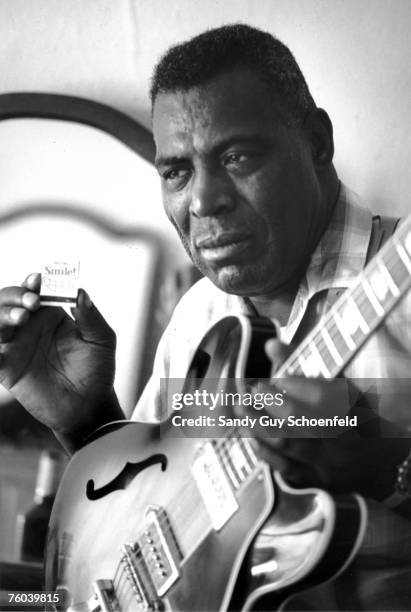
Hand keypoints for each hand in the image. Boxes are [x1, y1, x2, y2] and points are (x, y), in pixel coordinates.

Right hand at [0, 273, 121, 448]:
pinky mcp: (7, 369)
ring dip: (3, 314)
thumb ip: (91, 317)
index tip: (37, 280)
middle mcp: (30, 326)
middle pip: (9, 301)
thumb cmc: (97, 370)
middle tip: (31, 302)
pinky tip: (0, 348)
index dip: (32, 282)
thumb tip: (80, 292)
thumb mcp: (102, 340)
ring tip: (21, 318)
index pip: (34, 290)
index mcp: (51, 314)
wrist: (89, 406)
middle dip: (15, 295)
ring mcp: (16, 346)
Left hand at [236, 339, 409, 500]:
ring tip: (242, 413)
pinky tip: (252, 439)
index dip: (284, 388)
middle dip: (264, 407)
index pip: (312, 397)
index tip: (265, 382)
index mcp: (349, 408)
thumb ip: (299, 361)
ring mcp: (330, 463)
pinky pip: (287, 470)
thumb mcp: (333, 382)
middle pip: (294, 422)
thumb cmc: (353, 410)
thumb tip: (270, 345)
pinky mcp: (321, 481)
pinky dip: (266, 453)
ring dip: (258, 428)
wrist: (383, 452)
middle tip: (247, 395)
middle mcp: (341, 437)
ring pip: (287, 446)